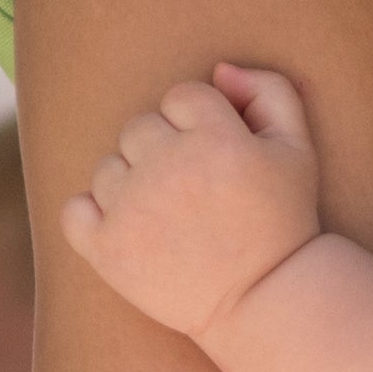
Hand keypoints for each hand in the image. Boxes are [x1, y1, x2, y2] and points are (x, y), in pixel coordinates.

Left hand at [58, 64, 324, 341]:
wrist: (263, 302)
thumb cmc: (281, 221)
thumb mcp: (297, 149)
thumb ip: (270, 91)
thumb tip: (219, 69)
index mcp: (216, 138)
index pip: (181, 97)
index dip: (200, 126)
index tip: (218, 160)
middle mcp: (168, 167)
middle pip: (139, 127)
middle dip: (163, 151)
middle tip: (193, 191)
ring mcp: (133, 209)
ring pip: (107, 167)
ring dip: (130, 184)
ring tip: (168, 217)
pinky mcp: (107, 249)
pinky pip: (74, 210)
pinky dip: (92, 216)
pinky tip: (127, 229)